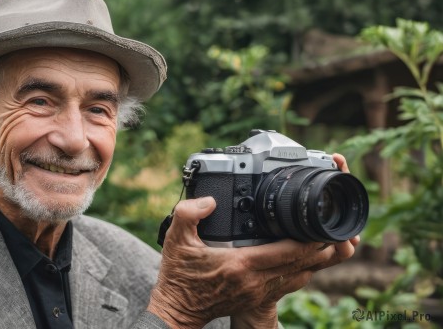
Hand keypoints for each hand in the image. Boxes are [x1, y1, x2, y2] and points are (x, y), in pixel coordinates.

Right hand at [146, 154, 359, 327]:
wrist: (177, 310)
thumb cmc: (178, 277)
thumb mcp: (176, 241)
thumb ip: (188, 214)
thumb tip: (209, 200)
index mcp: (241, 265)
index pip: (288, 252)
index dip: (311, 239)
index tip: (322, 223)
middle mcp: (256, 281)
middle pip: (302, 264)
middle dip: (322, 247)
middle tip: (333, 227)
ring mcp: (258, 293)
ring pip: (300, 277)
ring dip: (315, 261)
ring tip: (326, 241)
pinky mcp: (257, 299)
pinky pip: (289, 285)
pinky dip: (302, 272)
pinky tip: (303, 260)